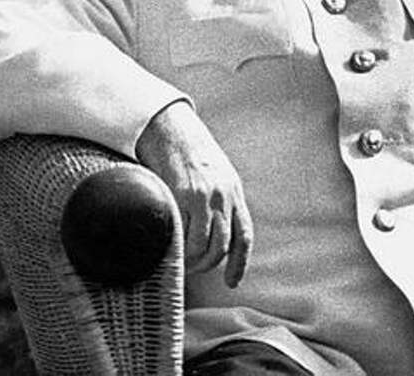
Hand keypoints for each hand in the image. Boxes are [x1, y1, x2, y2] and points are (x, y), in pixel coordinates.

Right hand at [135, 102, 252, 286]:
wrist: (173, 129)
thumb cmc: (190, 154)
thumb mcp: (216, 174)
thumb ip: (220, 199)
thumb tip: (213, 229)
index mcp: (234, 192)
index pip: (244, 235)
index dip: (239, 263)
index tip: (232, 282)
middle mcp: (224, 196)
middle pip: (223, 245)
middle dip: (208, 264)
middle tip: (193, 268)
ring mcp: (204, 197)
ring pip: (204, 245)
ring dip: (192, 262)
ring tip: (179, 264)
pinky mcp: (183, 196)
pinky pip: (183, 234)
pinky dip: (177, 249)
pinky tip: (169, 250)